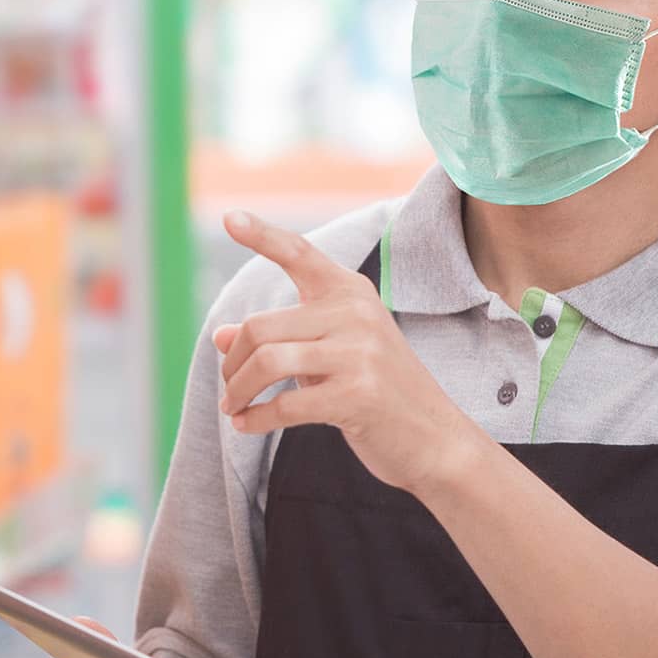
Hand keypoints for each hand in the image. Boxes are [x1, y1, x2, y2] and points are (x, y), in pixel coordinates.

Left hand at [215, 210, 483, 493]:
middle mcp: (356, 313)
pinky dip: (256, 419)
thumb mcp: (329, 354)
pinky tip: (247, 425)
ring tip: (232, 408)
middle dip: (232, 364)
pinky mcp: (358, 396)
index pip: (299, 254)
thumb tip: (221, 335)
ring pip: (268, 363)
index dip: (262, 235)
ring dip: (238, 391)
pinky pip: (285, 405)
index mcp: (350, 293)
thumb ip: (279, 339)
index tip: (228, 217)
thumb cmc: (375, 392)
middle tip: (228, 390)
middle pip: (261, 327)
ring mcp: (360, 354)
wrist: (436, 439)